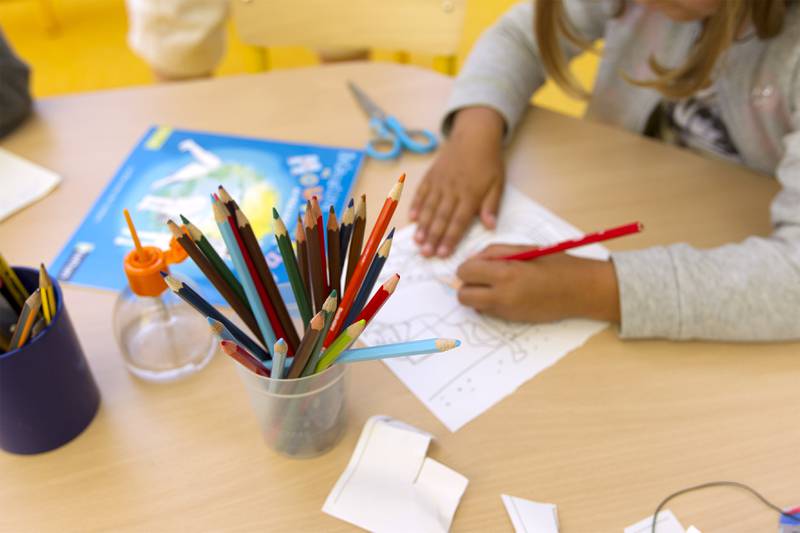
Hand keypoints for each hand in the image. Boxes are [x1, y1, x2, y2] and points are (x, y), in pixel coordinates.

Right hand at [410, 107, 505, 257]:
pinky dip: (416, 205)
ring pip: (429, 207)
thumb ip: (492, 205)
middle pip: (441, 218)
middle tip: (426, 254)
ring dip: (422, 226)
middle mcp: (452, 190)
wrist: (474, 135)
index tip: (443, 253)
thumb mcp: (498, 183)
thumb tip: (490, 226)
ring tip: (417, 241)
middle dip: (433, 237)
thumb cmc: (489, 163)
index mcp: (470, 195)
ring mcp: (439, 182)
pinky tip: (412, 218)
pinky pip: (421, 192)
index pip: (459, 221)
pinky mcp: (431, 176)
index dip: (450, 238)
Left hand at [455, 244, 620, 322]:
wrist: (580, 291)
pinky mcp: (512, 321)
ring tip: (496, 284)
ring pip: (473, 307)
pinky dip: (489, 303)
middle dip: (467, 285)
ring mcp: (506, 312)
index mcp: (505, 273)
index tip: (479, 263)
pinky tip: (507, 294)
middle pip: (463, 296)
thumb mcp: (524, 249)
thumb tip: (473, 259)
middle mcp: (502, 296)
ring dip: (477, 295)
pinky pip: (488, 313)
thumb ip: (494, 252)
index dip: (468, 266)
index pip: (465, 273)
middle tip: (482, 276)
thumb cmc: (556, 265)